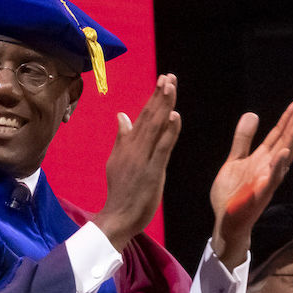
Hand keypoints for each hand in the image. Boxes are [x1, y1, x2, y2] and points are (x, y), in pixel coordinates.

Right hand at [94, 74, 181, 251]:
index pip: (142, 116)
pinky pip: (162, 148)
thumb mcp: (117, 161)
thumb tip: (122, 115)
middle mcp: (133, 147)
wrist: (117, 216)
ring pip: (155, 127)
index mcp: (127, 144)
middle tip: (169, 76)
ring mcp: (142, 158)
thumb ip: (122, 137)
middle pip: (149, 116)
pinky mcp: (152, 171)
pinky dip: (169, 131)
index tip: (162, 81)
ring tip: (170, 86)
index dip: (154, 98)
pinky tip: (175, 116)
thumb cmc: (121, 191)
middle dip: (160, 95)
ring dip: (164, 105)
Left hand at [210, 97, 292, 268]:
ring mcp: (266, 181)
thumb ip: (243, 139)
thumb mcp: (235, 160)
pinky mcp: (259, 195)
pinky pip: (270, 181)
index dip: (289, 117)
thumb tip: (253, 114)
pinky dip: (277, 168)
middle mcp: (269, 168)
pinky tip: (282, 155)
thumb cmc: (232, 192)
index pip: (279, 134)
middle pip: (286, 141)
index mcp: (263, 158)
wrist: (224, 221)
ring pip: (283, 158)